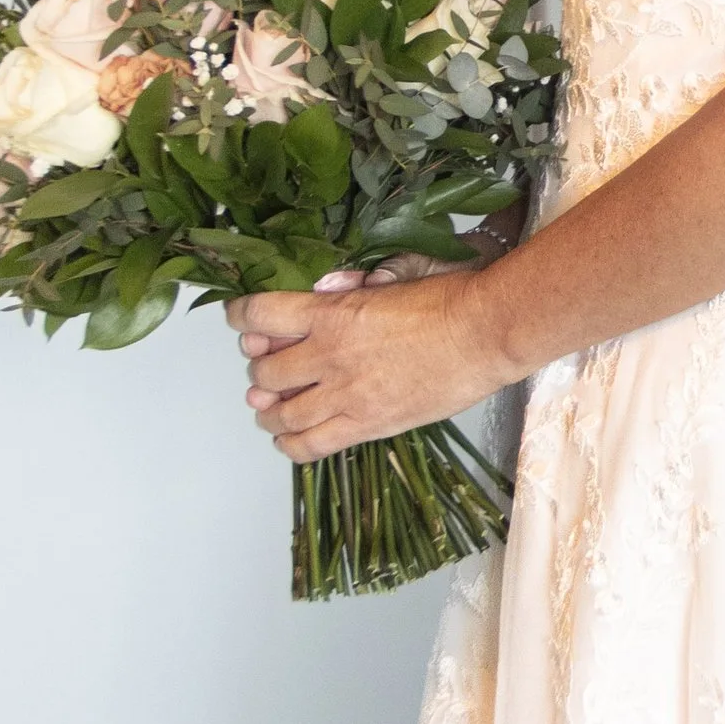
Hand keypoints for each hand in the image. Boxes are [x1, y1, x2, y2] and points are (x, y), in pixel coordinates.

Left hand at [237, 261, 499, 462]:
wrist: (485, 334)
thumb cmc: (448, 299)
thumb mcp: (391, 277)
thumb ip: (351, 287)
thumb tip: (324, 291)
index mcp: (330, 313)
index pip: (258, 315)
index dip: (240, 317)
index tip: (241, 320)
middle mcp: (328, 356)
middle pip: (263, 372)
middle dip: (259, 370)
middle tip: (268, 369)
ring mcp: (346, 396)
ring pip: (280, 414)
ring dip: (268, 411)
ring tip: (271, 408)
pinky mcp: (368, 425)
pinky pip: (310, 446)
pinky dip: (291, 444)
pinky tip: (291, 438)